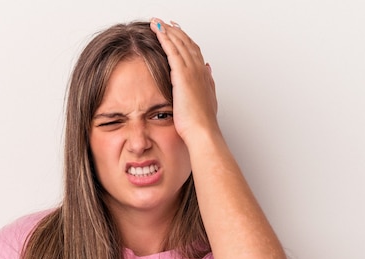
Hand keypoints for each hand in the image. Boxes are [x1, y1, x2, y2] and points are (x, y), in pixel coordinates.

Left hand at [150, 18, 220, 144]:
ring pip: (179, 43)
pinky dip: (165, 38)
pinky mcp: (182, 74)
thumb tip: (207, 70)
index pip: (194, 51)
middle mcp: (200, 69)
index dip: (185, 40)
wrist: (202, 131)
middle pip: (187, 43)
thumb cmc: (201, 123)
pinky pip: (172, 50)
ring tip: (157, 22)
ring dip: (168, 30)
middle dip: (175, 31)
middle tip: (164, 22)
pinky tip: (157, 30)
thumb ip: (207, 83)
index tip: (177, 32)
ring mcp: (192, 71)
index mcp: (204, 75)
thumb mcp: (207, 99)